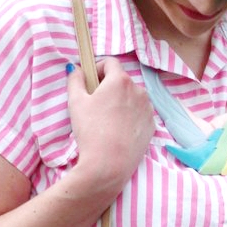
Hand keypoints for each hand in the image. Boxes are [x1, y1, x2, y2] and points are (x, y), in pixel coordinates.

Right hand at [67, 59, 154, 189]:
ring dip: (121, 101)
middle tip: (95, 104)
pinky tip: (118, 131)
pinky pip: (139, 114)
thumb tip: (75, 69)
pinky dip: (130, 117)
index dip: (98, 68)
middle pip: (121, 80)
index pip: (110, 62)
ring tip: (107, 120)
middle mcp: (139, 90)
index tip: (90, 81)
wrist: (109, 164)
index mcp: (120, 80)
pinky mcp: (152, 125)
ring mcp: (148, 108)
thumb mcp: (75, 102)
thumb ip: (75, 80)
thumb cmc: (90, 131)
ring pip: (132, 97)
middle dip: (108, 87)